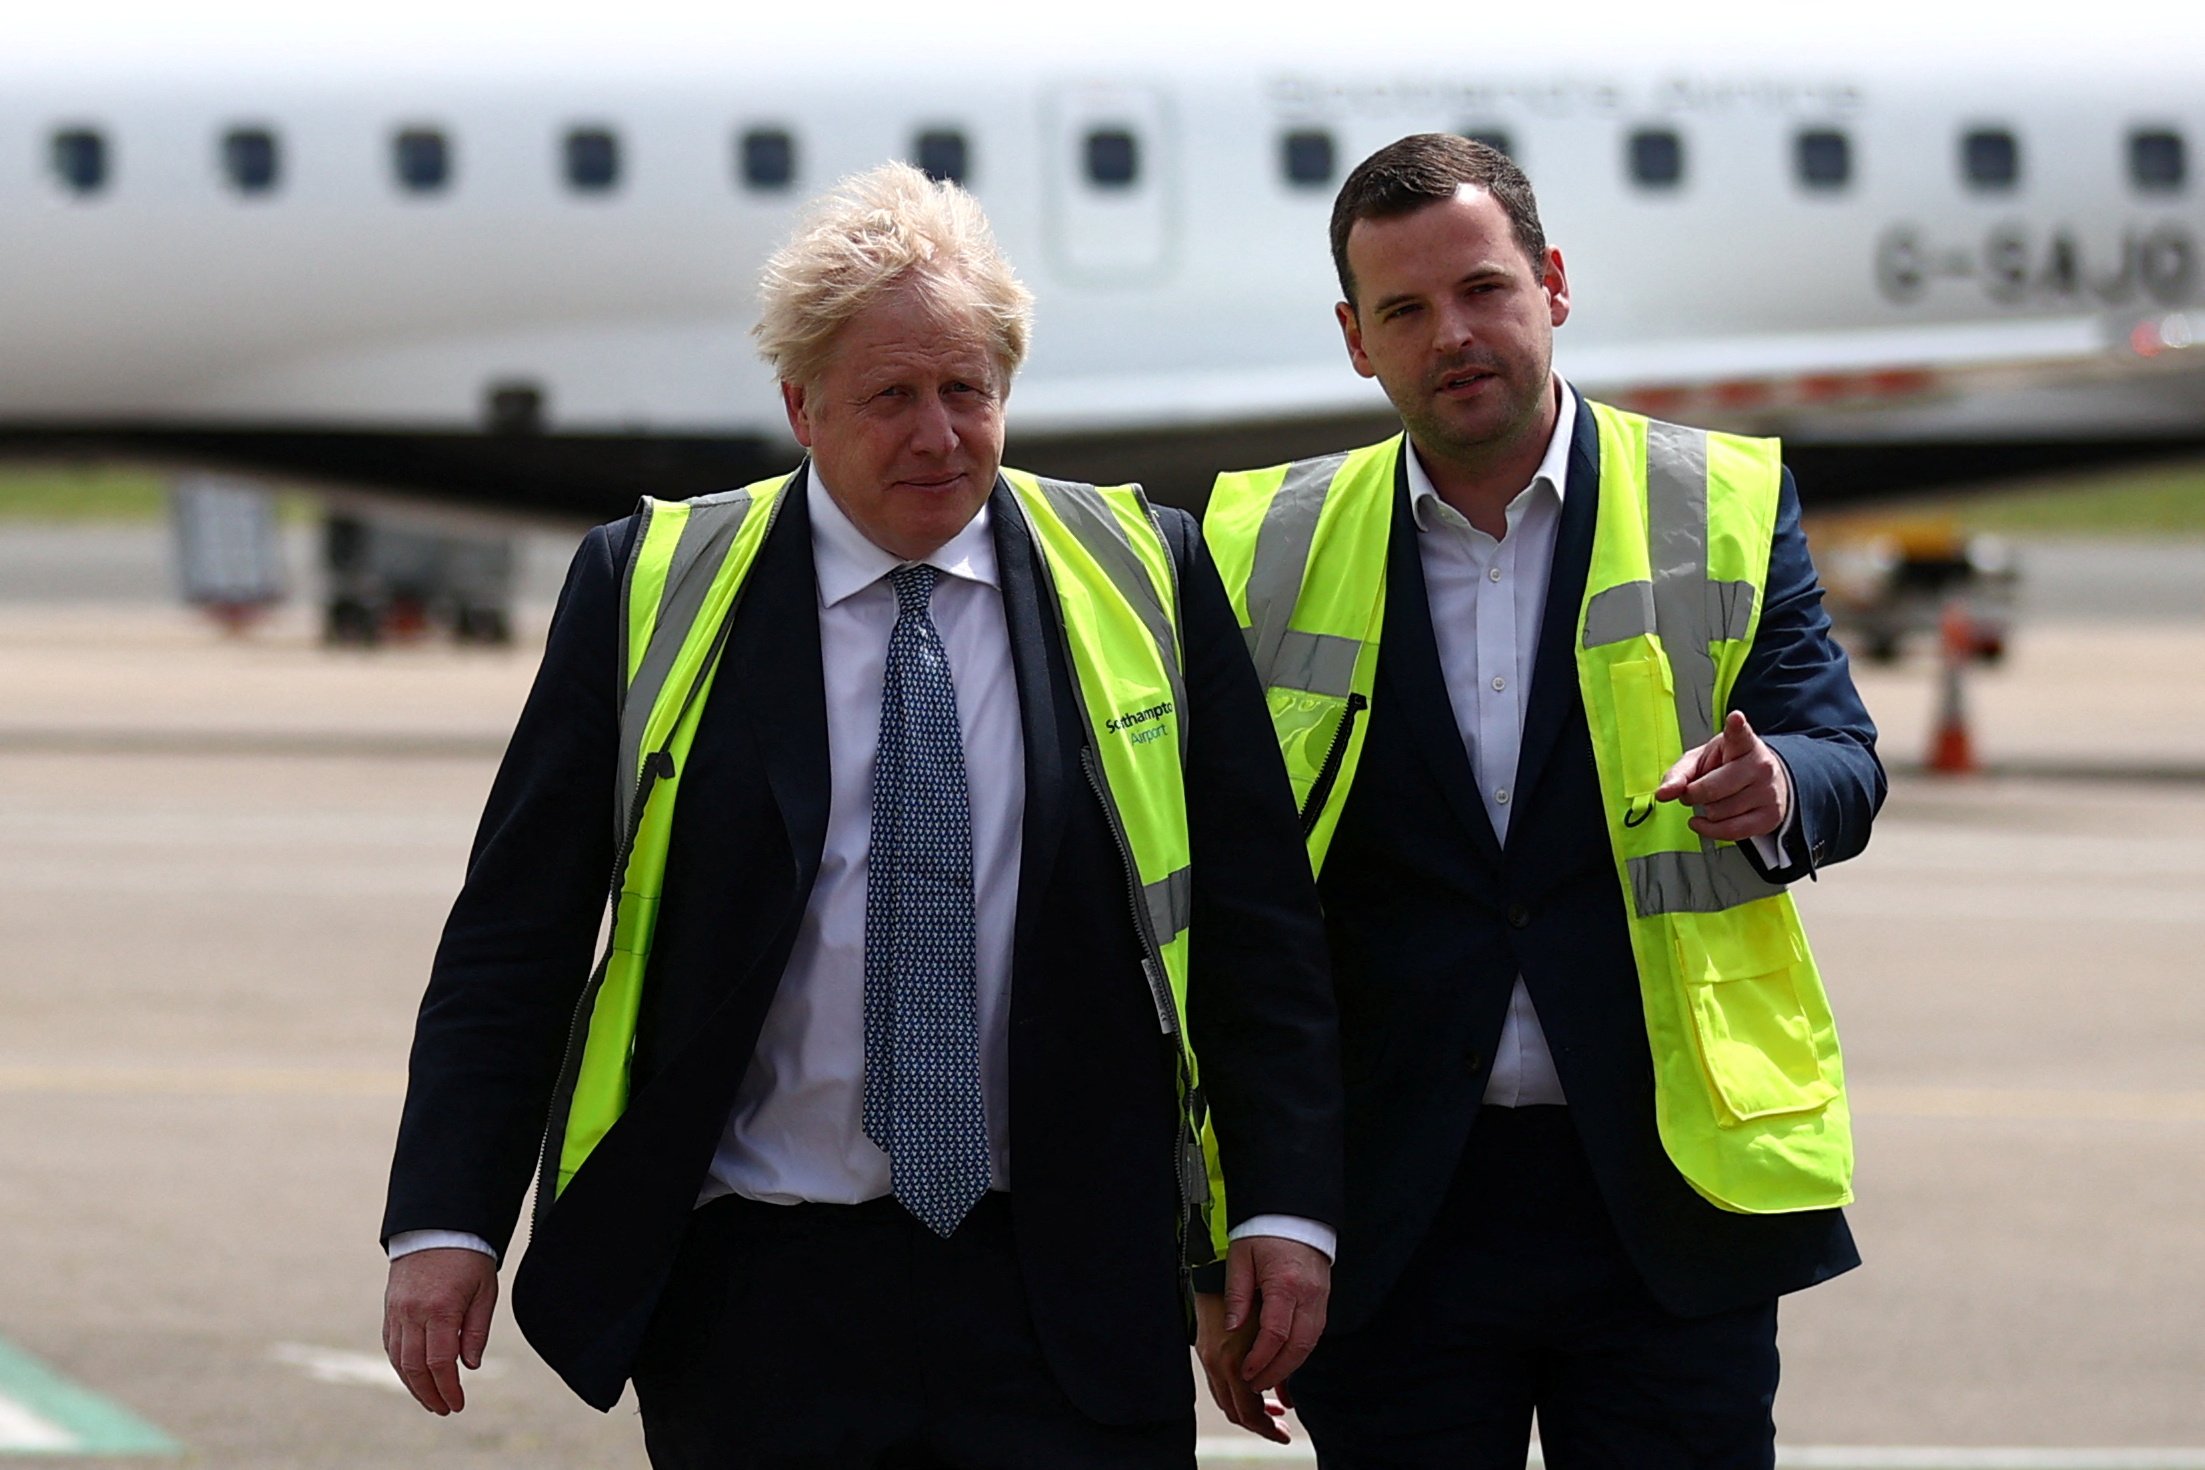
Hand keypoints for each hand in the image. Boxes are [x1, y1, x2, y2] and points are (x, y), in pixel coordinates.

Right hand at [383, 1247, 497, 1413]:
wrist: (438, 1225)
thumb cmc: (469, 1257)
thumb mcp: (485, 1291)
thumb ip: (477, 1330)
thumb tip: (470, 1366)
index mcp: (440, 1308)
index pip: (440, 1362)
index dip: (448, 1388)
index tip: (457, 1405)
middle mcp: (412, 1312)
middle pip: (415, 1367)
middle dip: (429, 1394)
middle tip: (444, 1410)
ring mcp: (396, 1310)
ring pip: (399, 1359)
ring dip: (413, 1384)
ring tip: (430, 1400)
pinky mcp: (389, 1308)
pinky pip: (391, 1344)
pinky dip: (401, 1365)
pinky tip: (413, 1376)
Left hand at [1194, 1235, 1329, 1439]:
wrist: (1295, 1215)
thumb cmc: (1265, 1233)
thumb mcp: (1240, 1257)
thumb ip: (1237, 1294)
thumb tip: (1232, 1328)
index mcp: (1286, 1283)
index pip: (1276, 1333)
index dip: (1260, 1358)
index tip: (1245, 1372)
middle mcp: (1309, 1295)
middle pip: (1298, 1347)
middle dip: (1276, 1372)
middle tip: (1254, 1385)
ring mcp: (1320, 1300)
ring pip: (1309, 1345)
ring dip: (1289, 1366)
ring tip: (1265, 1378)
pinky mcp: (1322, 1302)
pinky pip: (1313, 1335)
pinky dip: (1298, 1353)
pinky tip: (1281, 1361)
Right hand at [1196, 1291, 1290, 1442]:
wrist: (1218, 1267)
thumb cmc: (1254, 1292)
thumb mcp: (1272, 1329)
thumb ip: (1279, 1365)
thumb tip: (1287, 1400)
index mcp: (1233, 1362)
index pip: (1249, 1411)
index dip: (1268, 1427)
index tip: (1283, 1430)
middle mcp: (1217, 1363)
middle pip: (1236, 1411)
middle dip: (1260, 1425)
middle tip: (1280, 1430)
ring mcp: (1208, 1357)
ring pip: (1226, 1401)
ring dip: (1248, 1412)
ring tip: (1271, 1413)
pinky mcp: (1204, 1350)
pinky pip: (1219, 1385)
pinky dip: (1236, 1396)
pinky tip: (1254, 1391)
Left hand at [1655, 710, 1788, 841]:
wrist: (1763, 782)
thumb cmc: (1727, 767)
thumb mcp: (1700, 761)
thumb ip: (1678, 774)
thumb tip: (1663, 794)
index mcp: (1743, 744)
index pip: (1740, 734)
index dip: (1736, 726)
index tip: (1735, 719)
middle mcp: (1760, 765)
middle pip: (1711, 789)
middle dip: (1692, 794)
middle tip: (1694, 790)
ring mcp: (1768, 792)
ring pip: (1718, 812)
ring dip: (1706, 811)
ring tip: (1714, 800)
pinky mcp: (1770, 816)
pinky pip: (1731, 832)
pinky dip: (1711, 830)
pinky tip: (1706, 820)